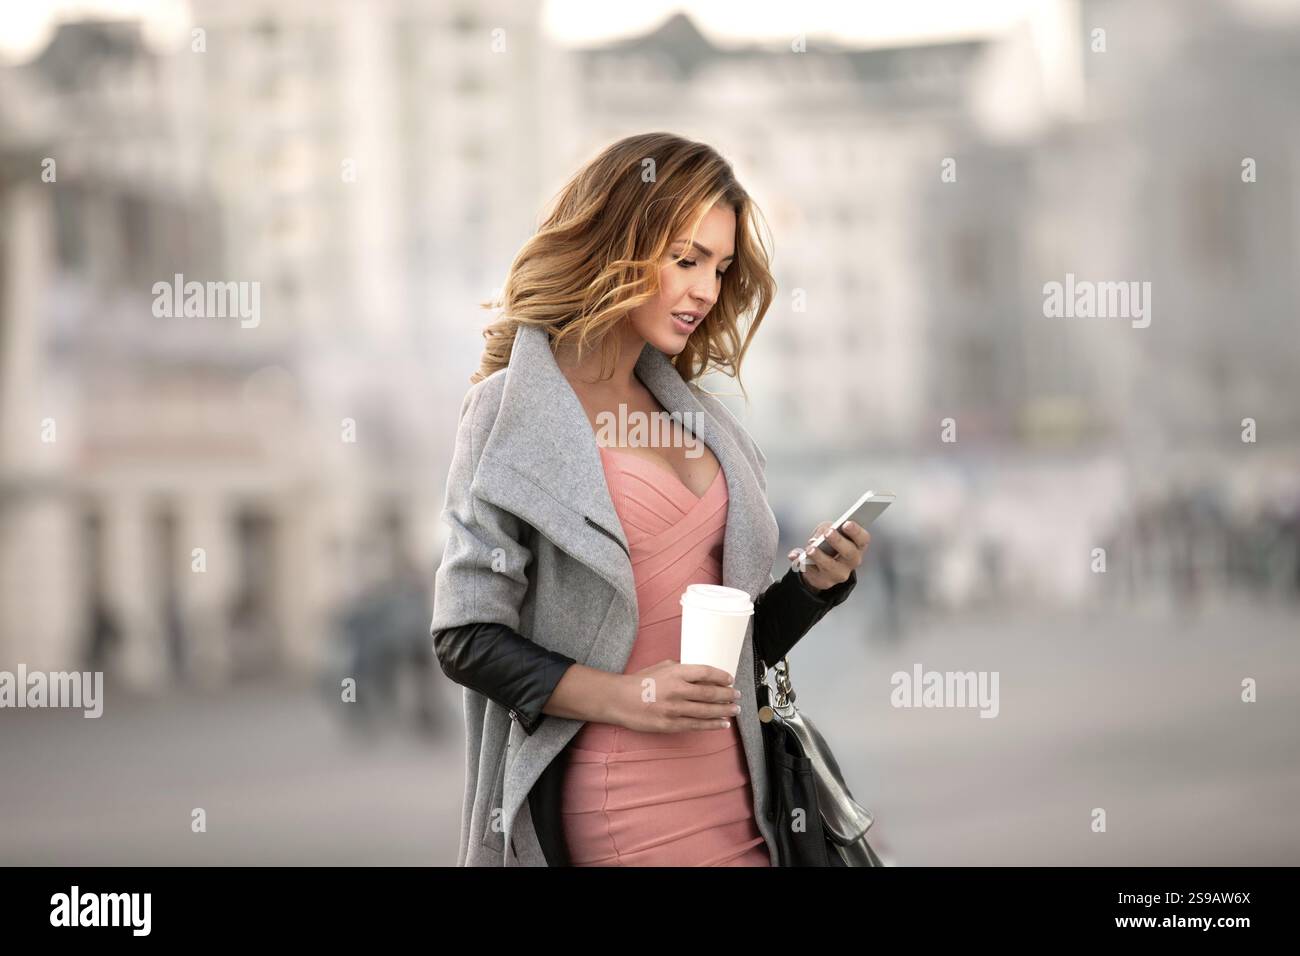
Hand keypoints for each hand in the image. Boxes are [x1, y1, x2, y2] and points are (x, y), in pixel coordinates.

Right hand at [611, 659, 741, 732]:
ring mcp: (674, 709)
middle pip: (710, 693)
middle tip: (737, 695)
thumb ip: (682, 669)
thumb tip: (701, 675)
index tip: (730, 679)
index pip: (705, 672)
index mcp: (675, 672)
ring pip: (707, 710)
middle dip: (727, 695)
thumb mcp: (661, 667)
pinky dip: (713, 724)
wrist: (620, 700)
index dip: (721, 676)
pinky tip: (723, 723)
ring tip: (735, 709)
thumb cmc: (640, 681)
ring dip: (724, 710)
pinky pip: (697, 725)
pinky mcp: (671, 724)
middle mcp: (677, 690)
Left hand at [786, 520, 869, 591]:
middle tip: (828, 533)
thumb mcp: (828, 531)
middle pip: (849, 553)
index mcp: (857, 546)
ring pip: (831, 567)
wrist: (819, 565)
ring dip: (819, 556)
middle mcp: (852, 561)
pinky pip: (812, 573)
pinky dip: (802, 563)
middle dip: (838, 542)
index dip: (856, 531)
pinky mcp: (824, 581)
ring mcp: (839, 573)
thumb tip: (817, 538)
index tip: (846, 523)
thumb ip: (825, 530)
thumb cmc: (828, 543)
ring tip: (810, 548)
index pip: (863, 539)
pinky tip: (795, 555)